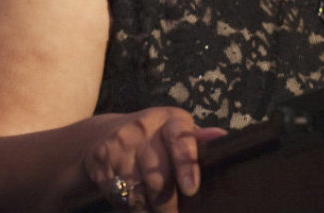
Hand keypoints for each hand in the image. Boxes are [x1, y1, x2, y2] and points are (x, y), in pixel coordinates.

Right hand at [83, 107, 226, 211]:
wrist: (105, 133)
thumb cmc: (155, 137)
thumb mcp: (177, 131)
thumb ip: (198, 140)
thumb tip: (221, 137)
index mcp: (169, 121)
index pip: (180, 140)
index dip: (186, 164)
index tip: (191, 189)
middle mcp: (143, 129)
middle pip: (157, 176)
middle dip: (168, 205)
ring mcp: (120, 146)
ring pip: (137, 192)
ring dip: (148, 210)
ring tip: (156, 212)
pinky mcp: (102, 162)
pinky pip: (119, 197)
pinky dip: (130, 209)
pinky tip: (137, 208)